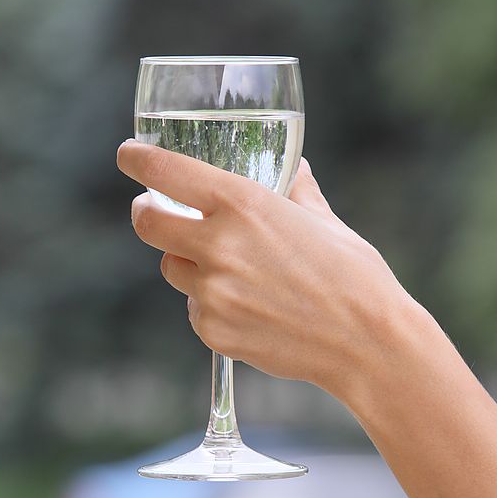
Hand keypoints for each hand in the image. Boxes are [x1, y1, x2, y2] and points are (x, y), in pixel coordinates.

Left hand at [116, 139, 422, 397]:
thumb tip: (292, 169)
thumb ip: (296, 189)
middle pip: (147, 224)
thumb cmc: (353, 274)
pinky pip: (193, 307)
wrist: (368, 343)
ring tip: (229, 268)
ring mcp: (212, 291)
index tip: (128, 155)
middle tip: (154, 210)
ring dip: (186, 261)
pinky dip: (209, 303)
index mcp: (243, 204)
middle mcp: (218, 245)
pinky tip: (248, 305)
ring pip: (172, 268)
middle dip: (146, 213)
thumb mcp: (323, 219)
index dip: (138, 160)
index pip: (166, 172)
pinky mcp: (212, 330)